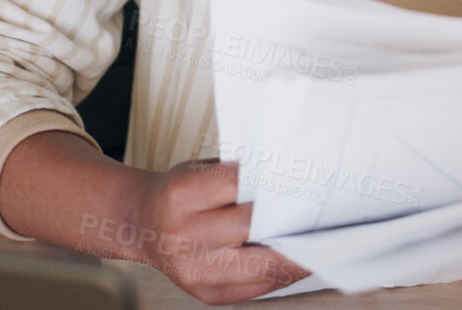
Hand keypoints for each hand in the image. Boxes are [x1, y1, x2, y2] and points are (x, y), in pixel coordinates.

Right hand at [127, 158, 310, 304]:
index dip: (276, 185)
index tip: (304, 182)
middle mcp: (183, 235)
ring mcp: (194, 270)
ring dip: (297, 255)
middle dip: (291, 220)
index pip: (241, 186)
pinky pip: (257, 289)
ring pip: (263, 267)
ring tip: (321, 242)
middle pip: (254, 228)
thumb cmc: (175, 194)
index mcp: (180, 195)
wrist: (141, 225)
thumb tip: (289, 183)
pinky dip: (283, 274)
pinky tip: (297, 261)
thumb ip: (237, 175)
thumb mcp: (199, 169)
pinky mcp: (206, 293)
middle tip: (321, 211)